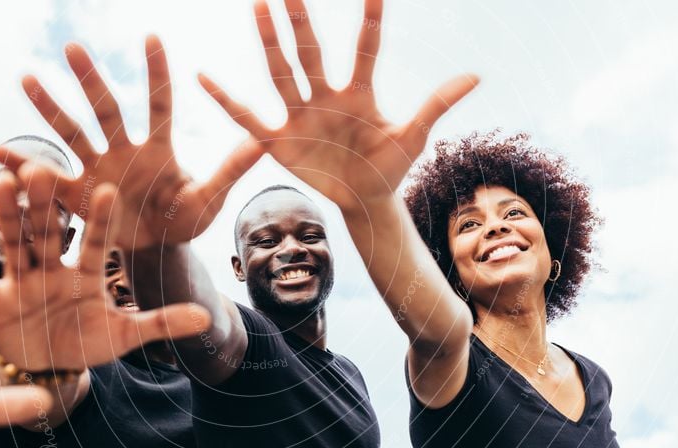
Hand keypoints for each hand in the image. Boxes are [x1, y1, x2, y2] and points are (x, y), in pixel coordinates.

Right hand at [0, 37, 262, 249]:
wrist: (158, 249)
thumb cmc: (186, 220)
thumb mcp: (210, 199)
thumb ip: (231, 171)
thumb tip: (265, 140)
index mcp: (160, 150)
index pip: (159, 105)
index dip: (156, 74)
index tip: (151, 36)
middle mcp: (125, 152)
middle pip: (107, 111)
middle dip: (91, 81)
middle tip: (73, 47)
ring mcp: (98, 171)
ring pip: (72, 134)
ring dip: (50, 108)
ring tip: (27, 78)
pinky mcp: (79, 197)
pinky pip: (48, 181)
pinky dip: (23, 168)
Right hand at [0, 162, 210, 371]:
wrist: (48, 361)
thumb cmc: (87, 343)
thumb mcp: (125, 337)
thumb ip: (160, 324)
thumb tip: (207, 317)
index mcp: (86, 274)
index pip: (95, 242)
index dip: (100, 220)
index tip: (107, 190)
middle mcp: (52, 267)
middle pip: (50, 231)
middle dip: (46, 205)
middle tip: (45, 169)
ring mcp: (20, 278)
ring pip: (12, 242)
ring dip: (6, 216)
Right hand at [199, 0, 477, 211]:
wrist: (364, 200)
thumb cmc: (390, 167)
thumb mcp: (413, 138)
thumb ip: (435, 106)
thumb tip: (475, 76)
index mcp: (360, 94)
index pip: (366, 49)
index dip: (371, 20)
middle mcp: (326, 96)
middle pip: (311, 52)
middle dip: (301, 20)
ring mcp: (300, 116)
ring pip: (281, 73)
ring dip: (269, 43)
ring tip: (258, 7)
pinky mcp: (279, 141)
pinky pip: (248, 118)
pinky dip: (226, 100)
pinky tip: (202, 77)